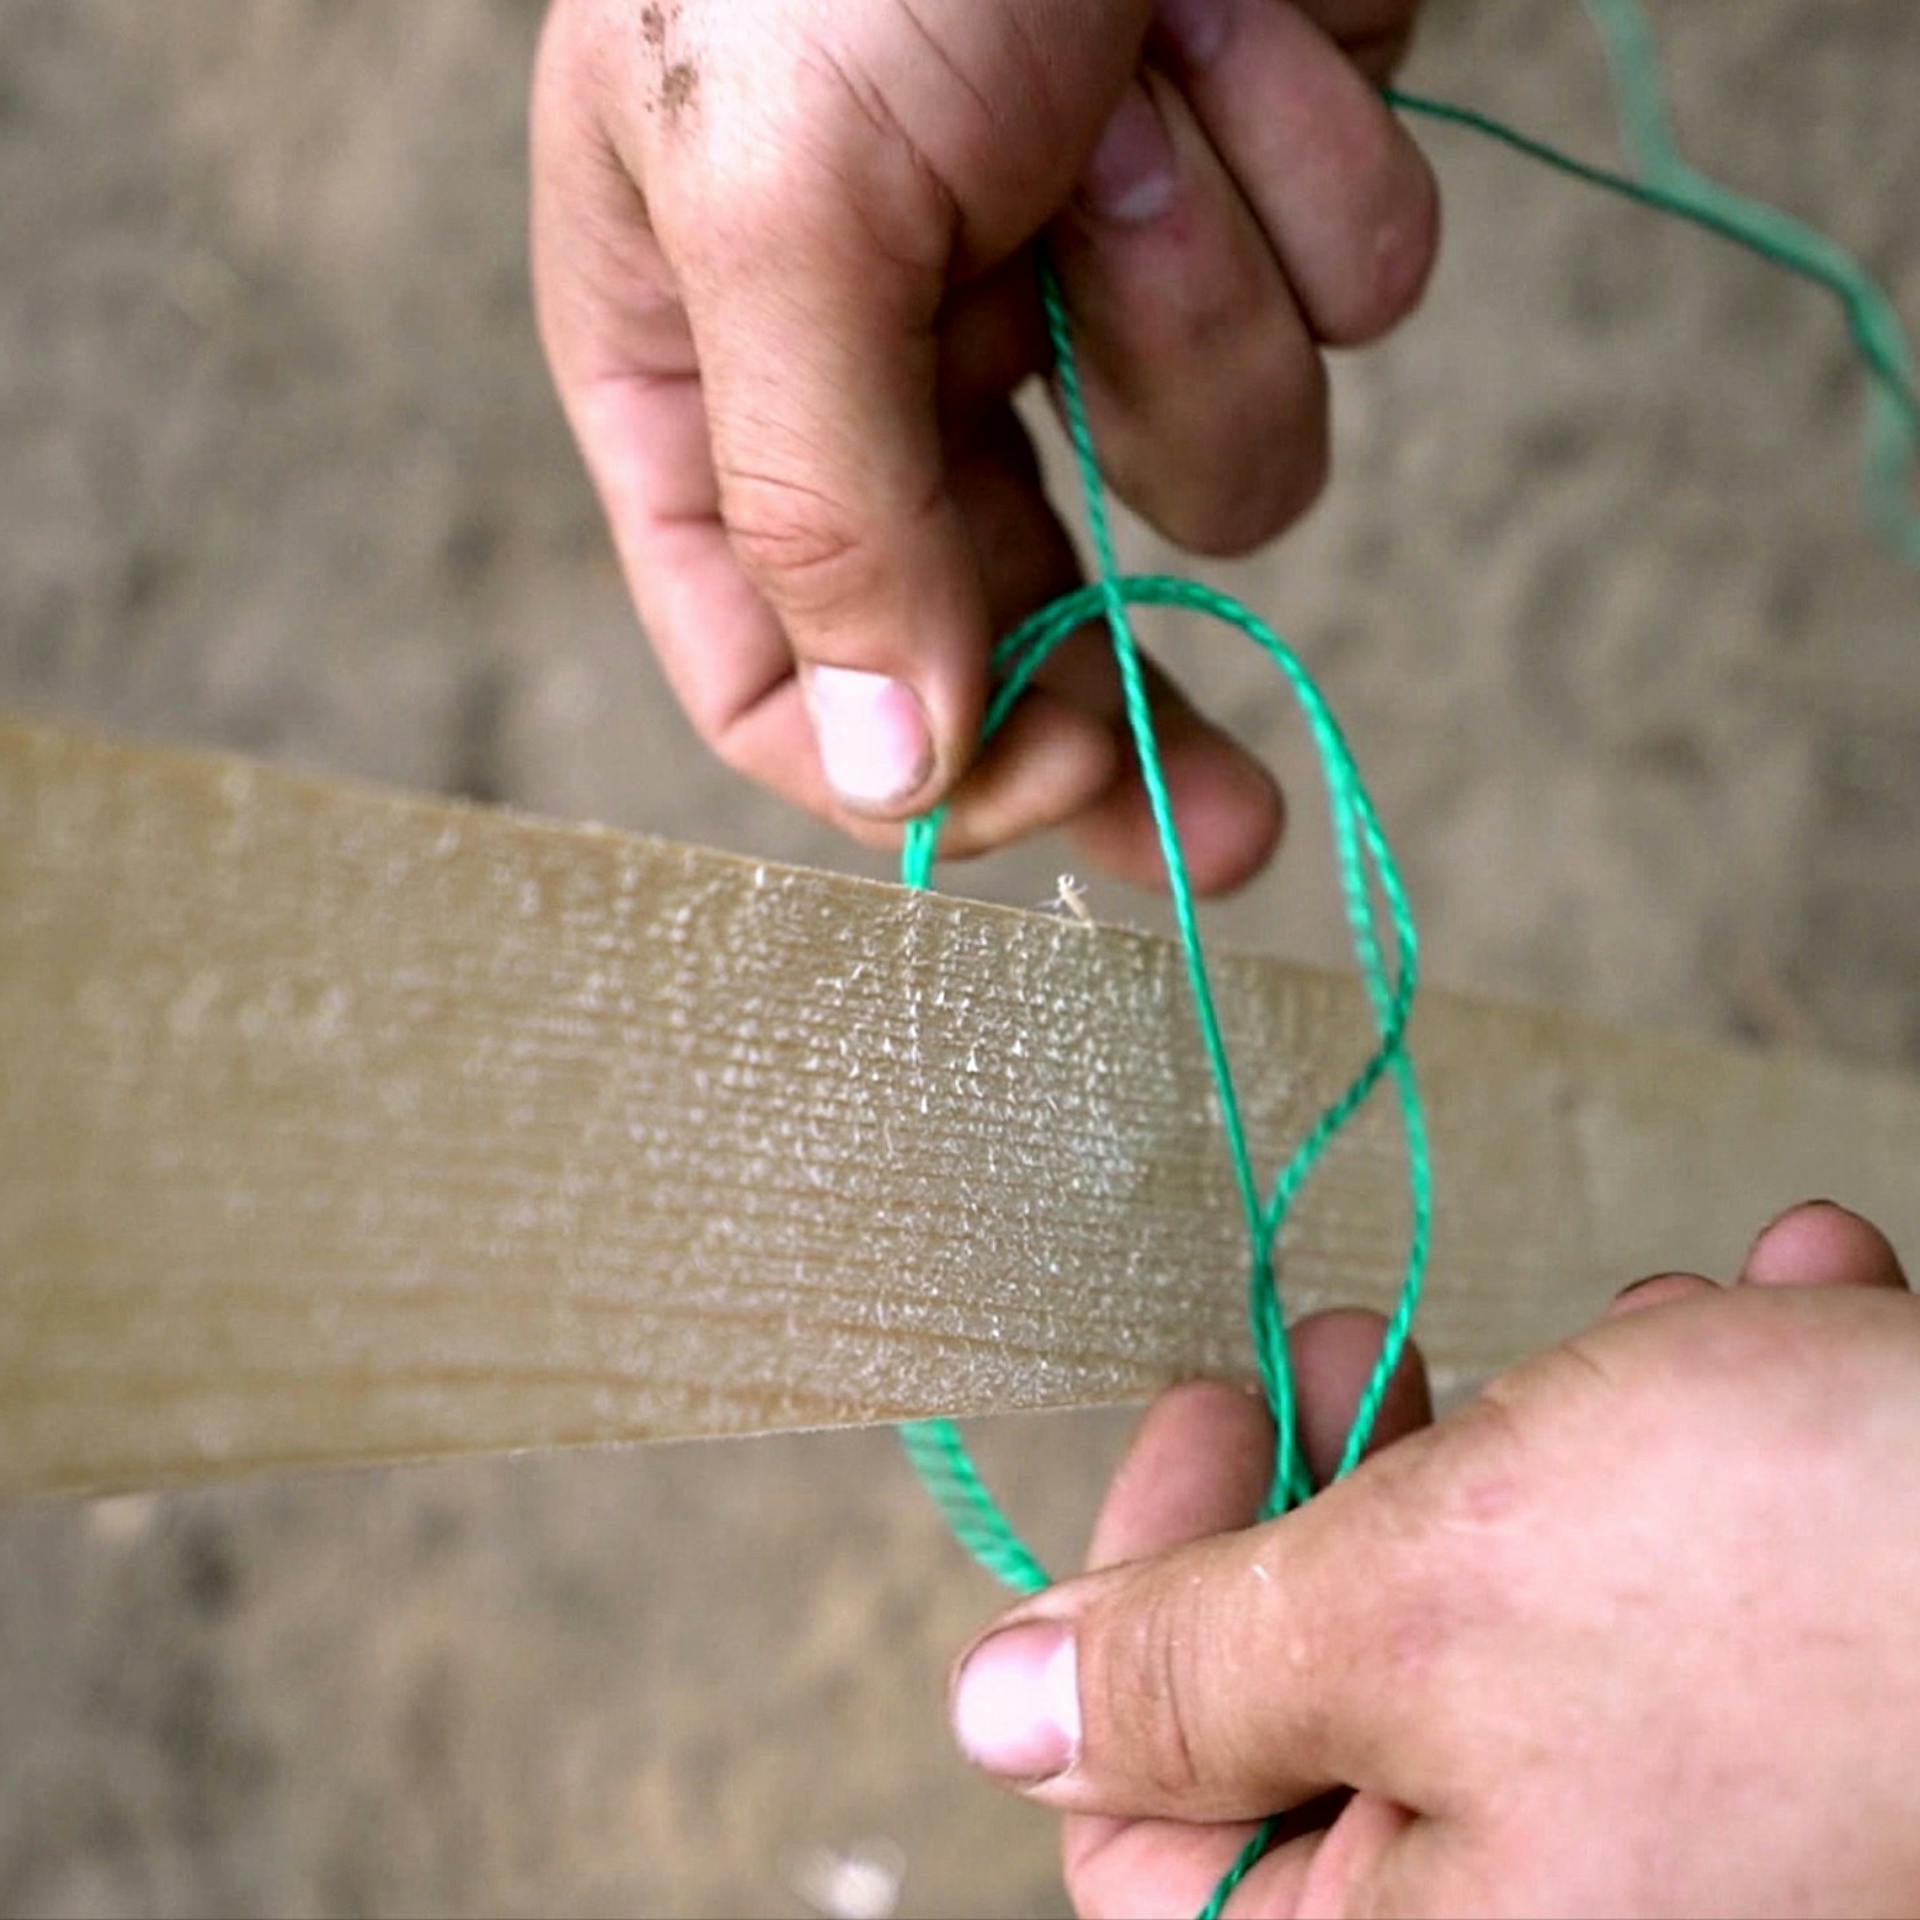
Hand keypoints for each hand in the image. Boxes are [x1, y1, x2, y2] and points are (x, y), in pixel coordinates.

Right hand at [532, 0, 1435, 885]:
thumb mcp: (775, 197)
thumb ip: (816, 505)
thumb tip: (887, 771)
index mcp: (709, 365)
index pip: (771, 658)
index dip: (909, 760)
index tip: (1041, 807)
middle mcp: (892, 347)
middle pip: (1012, 631)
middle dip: (1128, 716)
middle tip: (1234, 845)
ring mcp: (1084, 278)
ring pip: (1211, 466)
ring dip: (1205, 310)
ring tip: (1146, 112)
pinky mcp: (1257, 199)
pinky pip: (1338, 303)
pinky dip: (1314, 182)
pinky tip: (1238, 28)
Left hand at [949, 1202, 1919, 1916]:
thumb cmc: (1799, 1587)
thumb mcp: (1426, 1595)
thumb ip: (1191, 1667)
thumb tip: (992, 1711)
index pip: (1148, 1838)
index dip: (1134, 1599)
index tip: (1201, 1400)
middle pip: (1332, 1706)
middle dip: (1359, 1484)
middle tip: (1368, 1336)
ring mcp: (1699, 1837)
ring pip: (1518, 1613)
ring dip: (1565, 1441)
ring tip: (1659, 1342)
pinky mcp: (1809, 1737)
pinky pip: (1687, 1590)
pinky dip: (1717, 1440)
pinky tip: (1799, 1317)